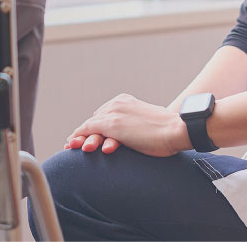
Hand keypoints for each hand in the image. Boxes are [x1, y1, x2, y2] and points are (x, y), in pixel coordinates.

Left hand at [65, 94, 188, 157]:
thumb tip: (129, 136)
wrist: (175, 129)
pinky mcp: (114, 124)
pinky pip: (90, 130)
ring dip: (80, 137)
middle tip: (71, 144)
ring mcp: (115, 113)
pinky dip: (80, 136)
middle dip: (83, 133)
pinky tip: (74, 144)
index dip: (94, 127)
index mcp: (126, 101)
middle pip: (95, 119)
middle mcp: (117, 103)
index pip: (104, 114)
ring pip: (90, 126)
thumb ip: (134, 125)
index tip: (85, 136)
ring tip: (71, 146)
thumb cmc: (166, 130)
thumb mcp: (146, 124)